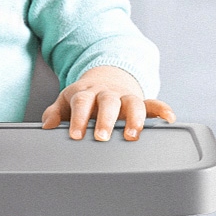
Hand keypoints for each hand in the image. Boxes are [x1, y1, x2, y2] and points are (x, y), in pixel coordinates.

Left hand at [41, 66, 174, 140]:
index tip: (76, 135)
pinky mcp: (140, 101)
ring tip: (133, 135)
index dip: (79, 118)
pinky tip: (169, 119)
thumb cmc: (83, 97)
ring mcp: (124, 96)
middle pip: (107, 102)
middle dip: (105, 119)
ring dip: (134, 118)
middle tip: (102, 137)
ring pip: (132, 102)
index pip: (82, 103)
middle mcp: (106, 93)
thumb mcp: (65, 102)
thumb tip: (47, 127)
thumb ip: (54, 113)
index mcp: (85, 93)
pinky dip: (162, 109)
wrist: (104, 78)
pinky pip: (153, 103)